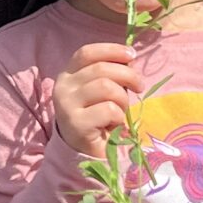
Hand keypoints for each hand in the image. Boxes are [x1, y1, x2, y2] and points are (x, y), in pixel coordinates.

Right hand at [53, 42, 142, 159]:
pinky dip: (119, 116)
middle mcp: (63, 87)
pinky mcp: (75, 124)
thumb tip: (129, 60)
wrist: (85, 152)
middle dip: (128, 76)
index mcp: (68, 75)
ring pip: (107, 87)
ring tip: (122, 110)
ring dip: (123, 99)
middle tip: (139, 87)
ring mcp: (66, 105)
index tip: (131, 55)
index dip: (111, 50)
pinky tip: (114, 125)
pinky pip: (108, 110)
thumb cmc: (98, 118)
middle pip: (101, 69)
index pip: (87, 53)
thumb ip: (110, 74)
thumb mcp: (101, 91)